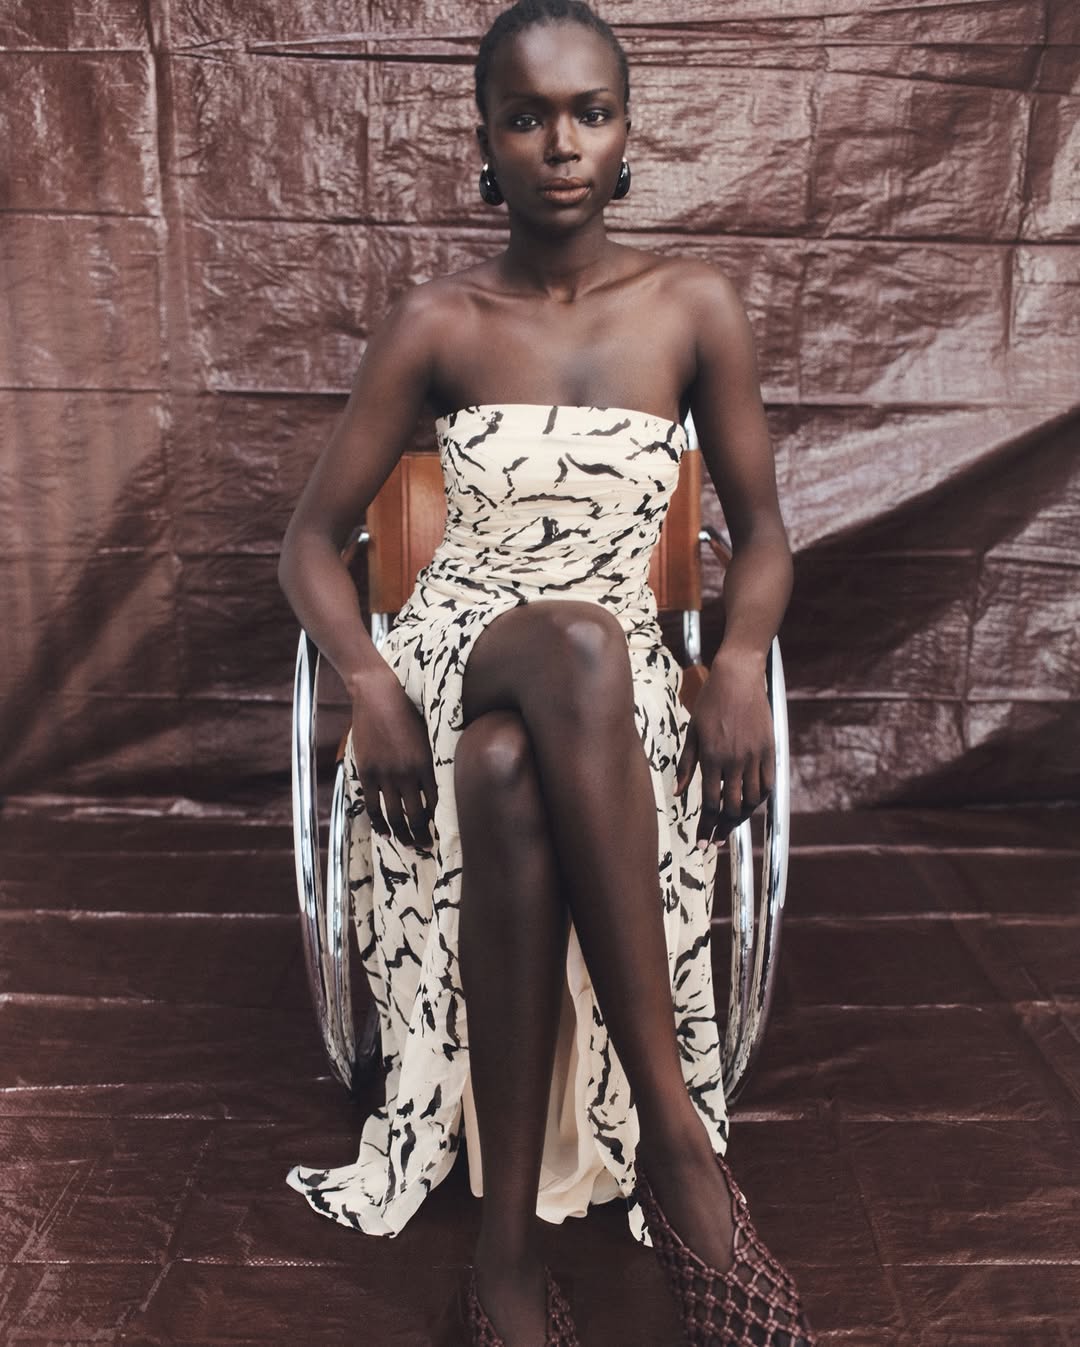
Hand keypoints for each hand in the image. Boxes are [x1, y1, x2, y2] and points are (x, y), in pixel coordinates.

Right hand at [349, 668, 438, 849]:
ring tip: (409, 845)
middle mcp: (408, 773)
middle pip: (417, 815)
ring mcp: (386, 774)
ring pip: (395, 815)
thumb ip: (435, 758)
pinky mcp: (368, 772)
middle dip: (423, 835)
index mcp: (427, 763)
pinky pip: (373, 805)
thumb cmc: (409, 710)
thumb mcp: (429, 734)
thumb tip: (446, 779)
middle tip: (427, 847)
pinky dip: (379, 822)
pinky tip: (386, 833)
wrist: (378, 694)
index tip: (445, 833)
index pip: (438, 802)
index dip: (441, 821)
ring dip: (403, 834)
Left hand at [674, 648, 774, 846]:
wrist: (738, 678)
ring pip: (752, 799)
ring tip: (731, 825)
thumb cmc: (709, 703)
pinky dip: (759, 799)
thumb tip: (679, 793)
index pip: (710, 804)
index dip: (707, 828)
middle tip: (716, 842)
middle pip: (732, 807)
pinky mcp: (770, 749)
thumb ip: (686, 765)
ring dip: (741, 817)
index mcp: (711, 758)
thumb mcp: (692, 733)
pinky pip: (768, 783)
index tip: (702, 844)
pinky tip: (750, 805)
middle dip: (723, 829)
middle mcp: (734, 761)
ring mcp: (754, 756)